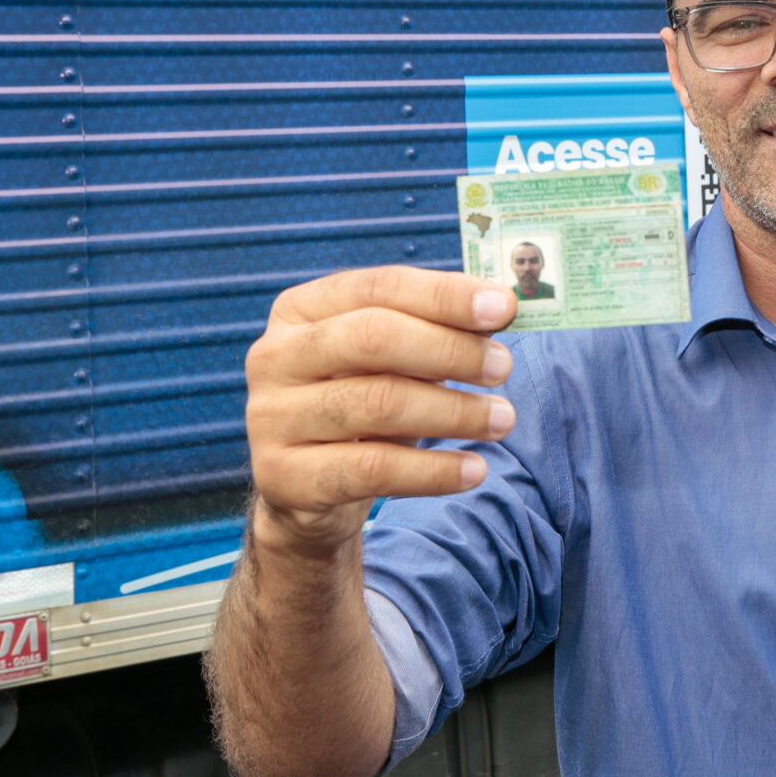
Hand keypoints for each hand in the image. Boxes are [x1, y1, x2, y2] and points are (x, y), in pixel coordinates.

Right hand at [244, 267, 519, 556]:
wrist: (306, 489)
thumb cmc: (359, 404)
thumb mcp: (388, 361)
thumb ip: (433, 329)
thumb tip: (500, 309)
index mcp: (299, 310)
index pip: (378, 287)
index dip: (444, 295)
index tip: (504, 308)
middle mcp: (274, 356)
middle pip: (372, 338)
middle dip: (449, 349)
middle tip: (503, 366)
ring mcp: (271, 418)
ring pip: (377, 404)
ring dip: (453, 411)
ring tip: (502, 418)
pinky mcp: (284, 477)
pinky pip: (373, 470)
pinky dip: (433, 470)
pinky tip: (474, 469)